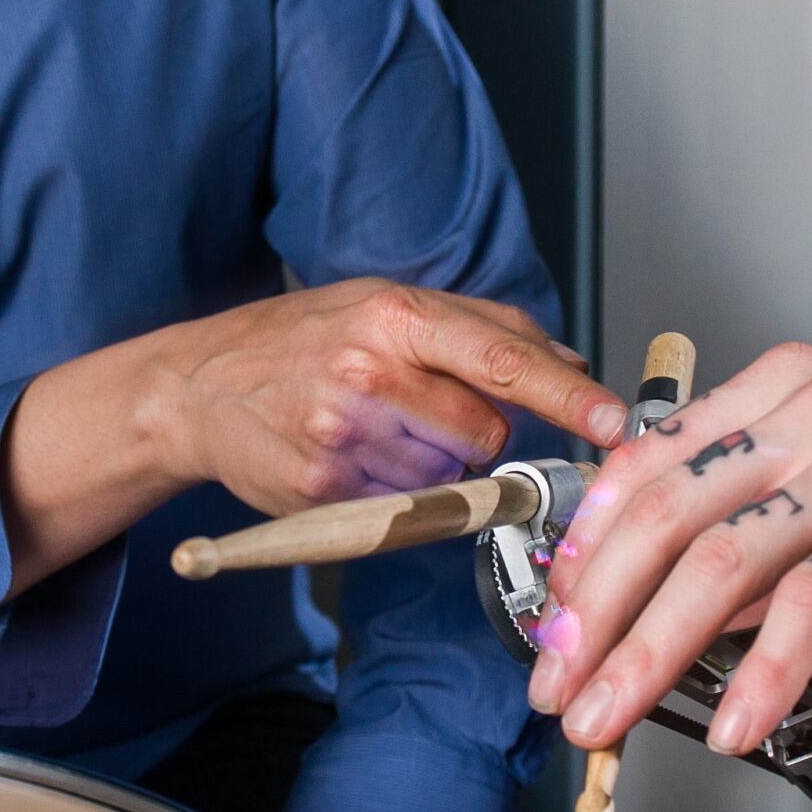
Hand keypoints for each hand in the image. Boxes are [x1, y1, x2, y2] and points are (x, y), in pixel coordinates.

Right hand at [137, 279, 624, 515]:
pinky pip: (400, 508)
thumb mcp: (387, 304)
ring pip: (447, 478)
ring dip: (433, 468)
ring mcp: (343, 436)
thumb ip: (485, 327)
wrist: (197, 386)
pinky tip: (350, 458)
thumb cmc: (303, 338)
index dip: (569, 397)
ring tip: (377, 433)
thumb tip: (572, 363)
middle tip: (428, 416)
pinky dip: (392, 492)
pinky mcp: (322, 489)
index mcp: (395, 316)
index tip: (614, 422)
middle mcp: (370, 372)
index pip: (505, 361)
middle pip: (486, 433)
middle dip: (480, 436)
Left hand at [520, 344, 811, 752]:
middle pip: (661, 516)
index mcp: (784, 385)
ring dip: (648, 654)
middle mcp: (809, 408)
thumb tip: (691, 582)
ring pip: (718, 562)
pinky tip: (738, 727)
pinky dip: (764, 672)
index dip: (585, 552)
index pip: (649, 466)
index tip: (551, 627)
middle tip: (558, 691)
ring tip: (609, 721)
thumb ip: (780, 501)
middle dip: (592, 615)